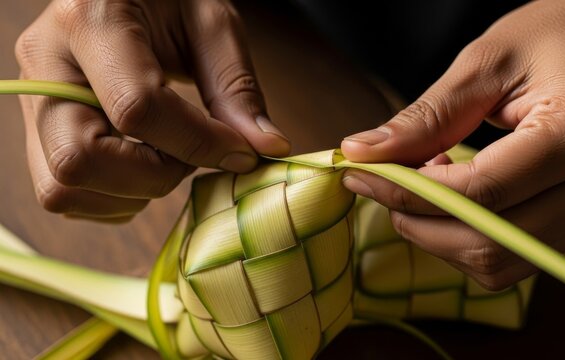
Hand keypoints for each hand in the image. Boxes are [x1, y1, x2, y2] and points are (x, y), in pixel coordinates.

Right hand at [15, 0, 289, 220]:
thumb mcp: (211, 24)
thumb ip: (236, 88)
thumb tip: (266, 150)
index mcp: (90, 20)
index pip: (137, 108)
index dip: (199, 143)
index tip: (242, 152)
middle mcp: (44, 62)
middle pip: (79, 160)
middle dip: (152, 177)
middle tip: (188, 156)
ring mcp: (31, 98)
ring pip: (61, 188)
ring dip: (130, 193)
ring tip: (164, 158)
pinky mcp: (33, 126)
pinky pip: (61, 194)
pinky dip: (111, 198)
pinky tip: (140, 165)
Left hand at [341, 0, 564, 289]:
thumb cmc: (558, 38)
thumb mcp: (486, 61)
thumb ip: (427, 117)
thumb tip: (363, 153)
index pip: (481, 191)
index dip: (410, 193)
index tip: (361, 174)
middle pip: (489, 241)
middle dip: (419, 223)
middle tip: (383, 183)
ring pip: (499, 263)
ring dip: (441, 236)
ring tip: (424, 185)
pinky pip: (513, 258)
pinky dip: (467, 238)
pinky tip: (454, 197)